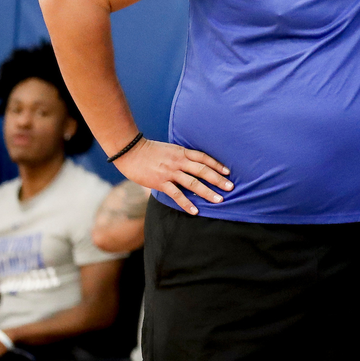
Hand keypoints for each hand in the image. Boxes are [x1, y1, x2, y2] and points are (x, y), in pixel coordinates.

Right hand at [113, 138, 231, 214]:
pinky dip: (186, 203)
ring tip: (219, 200)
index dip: (217, 165)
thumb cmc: (149, 151)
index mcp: (182, 152)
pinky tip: (195, 211)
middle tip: (230, 187)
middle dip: (218, 179)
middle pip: (203, 170)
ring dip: (207, 192)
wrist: (129, 150)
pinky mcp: (160, 182)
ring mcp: (170, 172)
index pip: (204, 158)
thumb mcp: (169, 149)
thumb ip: (180, 156)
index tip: (228, 172)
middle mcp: (179, 161)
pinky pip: (176, 194)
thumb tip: (190, 164)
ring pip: (193, 183)